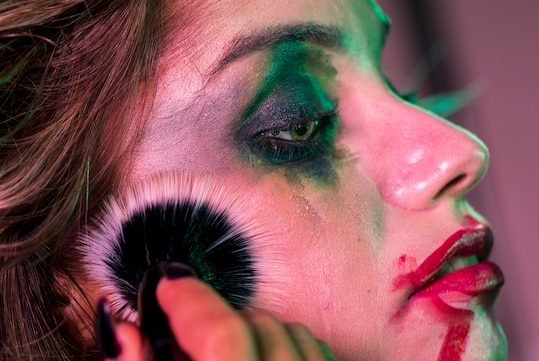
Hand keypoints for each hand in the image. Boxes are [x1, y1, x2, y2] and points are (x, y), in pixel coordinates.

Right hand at [97, 266, 335, 360]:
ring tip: (228, 356)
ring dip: (257, 332)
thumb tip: (121, 324)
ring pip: (294, 334)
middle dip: (218, 321)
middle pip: (260, 325)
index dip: (188, 301)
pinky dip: (291, 347)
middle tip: (189, 337)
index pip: (223, 333)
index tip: (165, 282)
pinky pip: (320, 353)